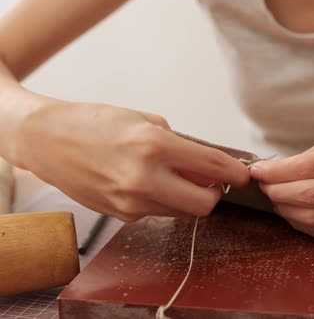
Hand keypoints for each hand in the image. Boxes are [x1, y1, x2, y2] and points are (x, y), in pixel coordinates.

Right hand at [11, 99, 248, 221]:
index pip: (213, 167)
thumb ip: (180, 145)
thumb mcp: (146, 120)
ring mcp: (131, 202)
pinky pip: (157, 213)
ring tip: (171, 177)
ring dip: (187, 198)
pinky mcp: (121, 215)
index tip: (245, 175)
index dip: (236, 173)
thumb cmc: (96, 122)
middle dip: (213, 194)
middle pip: (204, 205)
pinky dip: (163, 201)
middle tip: (209, 181)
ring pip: (182, 213)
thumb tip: (207, 167)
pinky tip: (147, 183)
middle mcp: (145, 178)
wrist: (46, 140)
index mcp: (154, 146)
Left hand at [250, 135, 313, 243]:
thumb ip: (312, 156)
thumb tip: (271, 171)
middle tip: (264, 188)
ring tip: (277, 201)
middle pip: (312, 194)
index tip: (258, 171)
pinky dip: (302, 225)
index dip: (279, 171)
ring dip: (287, 211)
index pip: (312, 166)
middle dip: (278, 192)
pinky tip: (295, 214)